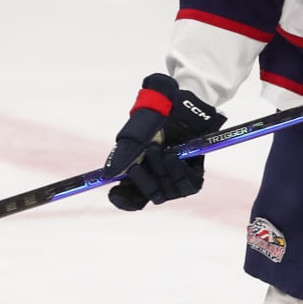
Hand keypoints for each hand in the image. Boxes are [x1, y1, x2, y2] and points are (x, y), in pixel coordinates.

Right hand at [105, 75, 225, 210]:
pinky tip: (172, 155)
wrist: (177, 104)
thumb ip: (123, 154)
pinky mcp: (194, 173)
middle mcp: (158, 179)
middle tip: (136, 167)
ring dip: (161, 172)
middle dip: (144, 182)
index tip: (115, 192)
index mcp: (139, 173)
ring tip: (157, 150)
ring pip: (170, 192)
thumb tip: (108, 175)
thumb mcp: (134, 135)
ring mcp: (176, 178)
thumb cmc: (152, 119)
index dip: (123, 200)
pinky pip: (189, 185)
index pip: (130, 198)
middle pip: (151, 196)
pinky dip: (179, 172)